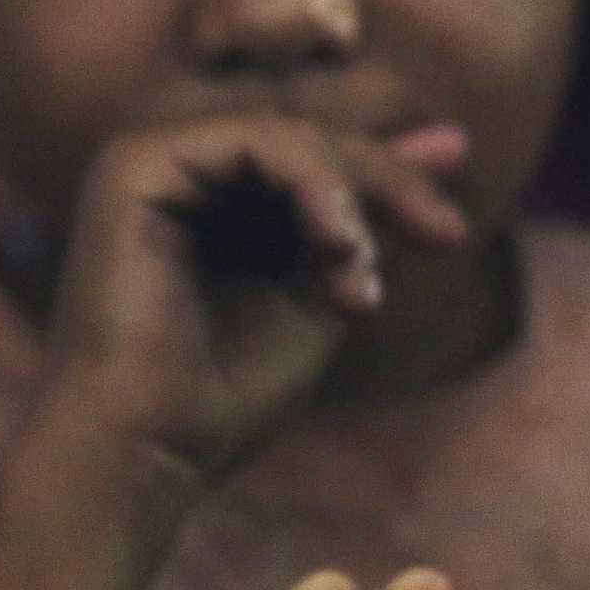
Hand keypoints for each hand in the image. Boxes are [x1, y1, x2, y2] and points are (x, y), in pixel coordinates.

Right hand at [0, 120, 469, 589]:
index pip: (321, 165)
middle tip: (445, 234)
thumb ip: (373, 221)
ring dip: (352, 193)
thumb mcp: (325, 293)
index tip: (451, 230)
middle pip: (313, 142)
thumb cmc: (225, 396)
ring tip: (362, 264)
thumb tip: (455, 144)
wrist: (146, 451)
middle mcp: (180, 176)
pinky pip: (252, 140)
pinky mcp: (134, 165)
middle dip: (389, 181)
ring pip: (290, 137)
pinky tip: (336, 242)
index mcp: (215, 206)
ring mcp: (151, 162)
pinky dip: (312, 182)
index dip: (394, 178)